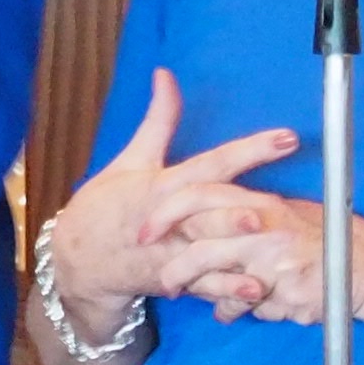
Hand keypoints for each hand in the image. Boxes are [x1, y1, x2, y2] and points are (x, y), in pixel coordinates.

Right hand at [43, 68, 295, 322]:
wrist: (77, 260)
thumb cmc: (107, 206)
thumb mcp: (131, 159)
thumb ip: (159, 120)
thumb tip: (166, 74)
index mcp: (161, 184)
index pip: (211, 163)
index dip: (248, 150)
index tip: (287, 137)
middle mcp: (167, 219)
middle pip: (207, 210)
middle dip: (238, 208)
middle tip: (274, 206)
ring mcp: (168, 253)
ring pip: (206, 250)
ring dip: (238, 249)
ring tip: (272, 245)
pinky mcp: (171, 280)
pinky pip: (203, 286)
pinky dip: (228, 290)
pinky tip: (258, 290)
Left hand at [144, 187, 333, 323]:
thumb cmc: (324, 238)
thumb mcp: (285, 213)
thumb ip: (246, 213)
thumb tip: (205, 215)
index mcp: (262, 202)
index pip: (202, 195)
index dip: (167, 211)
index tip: (145, 230)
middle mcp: (267, 228)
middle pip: (203, 244)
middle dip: (176, 265)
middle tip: (163, 280)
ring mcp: (277, 262)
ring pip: (222, 282)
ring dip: (201, 292)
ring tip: (182, 296)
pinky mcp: (288, 292)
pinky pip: (248, 306)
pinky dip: (234, 310)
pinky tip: (227, 313)